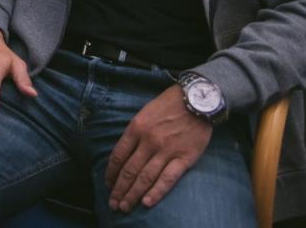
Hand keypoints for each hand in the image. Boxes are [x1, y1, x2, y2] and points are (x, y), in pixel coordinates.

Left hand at [104, 85, 212, 212]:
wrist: (197, 99)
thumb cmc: (169, 104)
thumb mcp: (144, 112)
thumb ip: (134, 132)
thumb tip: (124, 153)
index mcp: (136, 128)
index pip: (118, 156)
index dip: (111, 173)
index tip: (108, 184)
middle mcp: (148, 141)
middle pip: (129, 170)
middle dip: (119, 189)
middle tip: (113, 204)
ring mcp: (166, 150)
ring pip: (145, 177)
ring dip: (133, 194)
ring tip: (125, 207)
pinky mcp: (184, 158)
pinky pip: (168, 179)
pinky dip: (156, 192)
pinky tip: (146, 202)